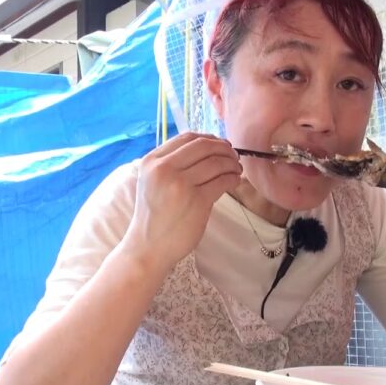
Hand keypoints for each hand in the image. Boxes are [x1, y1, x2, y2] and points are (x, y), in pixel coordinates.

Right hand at [123, 133, 241, 272]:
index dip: (209, 138)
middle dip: (224, 149)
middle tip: (234, 157)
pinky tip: (234, 181)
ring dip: (232, 164)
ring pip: (216, 162)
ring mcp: (181, 184)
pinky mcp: (197, 200)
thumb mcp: (152, 181)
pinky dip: (233, 178)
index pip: (186, 137)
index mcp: (151, 161)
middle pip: (204, 146)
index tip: (221, 145)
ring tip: (236, 170)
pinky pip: (223, 181)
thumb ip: (171, 164)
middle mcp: (164, 169)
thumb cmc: (154, 215)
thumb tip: (208, 148)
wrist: (148, 246)